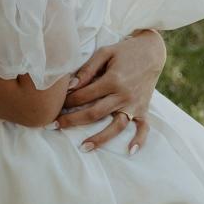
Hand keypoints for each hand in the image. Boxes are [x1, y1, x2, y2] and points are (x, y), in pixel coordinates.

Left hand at [55, 30, 165, 151]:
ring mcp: (134, 104)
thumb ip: (87, 69)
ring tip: (83, 148)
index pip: (84, 96)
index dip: (67, 101)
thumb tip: (70, 86)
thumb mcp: (104, 53)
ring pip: (116, 126)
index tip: (55, 105)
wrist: (151, 51)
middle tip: (52, 126)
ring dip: (100, 138)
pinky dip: (139, 140)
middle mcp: (124, 95)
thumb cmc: (124, 51)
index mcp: (113, 80)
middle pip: (94, 114)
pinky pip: (143, 128)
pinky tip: (130, 151)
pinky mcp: (144, 109)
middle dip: (71, 121)